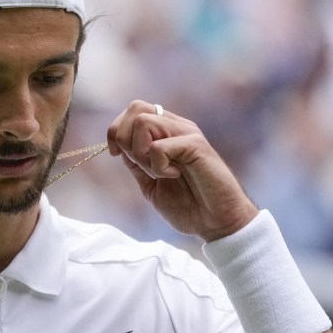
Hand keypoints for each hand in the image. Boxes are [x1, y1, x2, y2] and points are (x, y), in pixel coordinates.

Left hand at [106, 100, 257, 240]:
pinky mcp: (196, 145)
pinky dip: (158, 166)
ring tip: (159, 172)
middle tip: (142, 165)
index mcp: (166, 133)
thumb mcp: (151, 184)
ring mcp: (187, 133)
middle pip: (136, 108)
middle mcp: (176, 127)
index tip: (115, 154)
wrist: (217, 223)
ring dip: (141, 153)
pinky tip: (174, 176)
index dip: (116, 131)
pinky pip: (158, 146)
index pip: (133, 111)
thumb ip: (137, 164)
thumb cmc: (189, 206)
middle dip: (125, 139)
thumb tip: (118, 146)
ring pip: (143, 122)